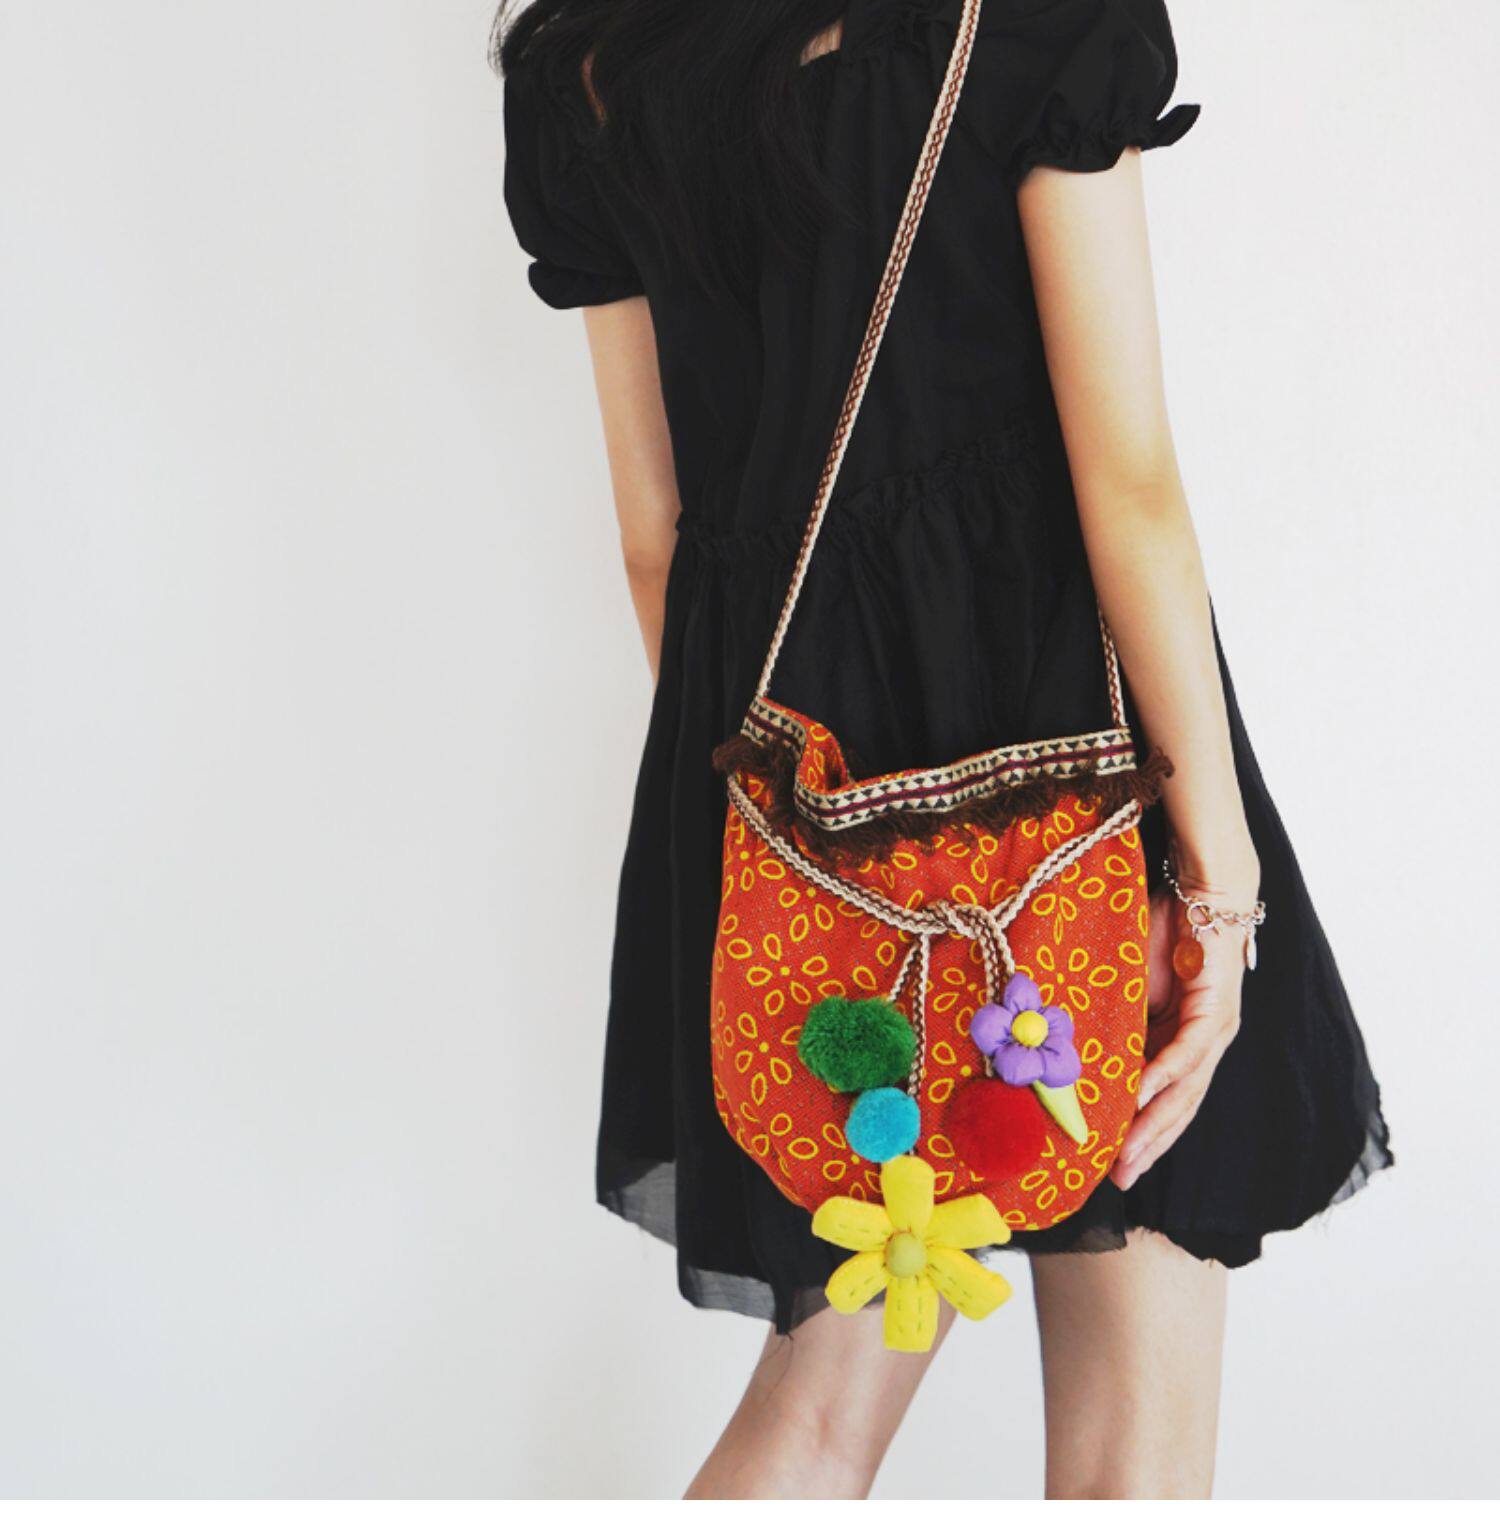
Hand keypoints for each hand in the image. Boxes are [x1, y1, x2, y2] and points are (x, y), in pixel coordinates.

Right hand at [1110, 881, 1249, 1190]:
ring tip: (1128, 1154)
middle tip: (1119, 1178)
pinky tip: (1140, 1099)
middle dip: (1149, 1146)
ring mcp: (1214, 1031)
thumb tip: (1077, 1045)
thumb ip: (1118, 1018)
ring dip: (1155, 1125)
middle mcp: (1206, 1044)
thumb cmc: (1166, 928)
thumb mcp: (1131, 986)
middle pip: (1179, 1108)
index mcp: (1186, 1040)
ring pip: (1185, 1091)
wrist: (1203, 888)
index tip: (1114, 1163)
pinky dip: (1162, 1077)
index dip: (1143, 1134)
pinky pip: (1186, 1053)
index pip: (1166, 1100)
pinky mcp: (1215, 1011)